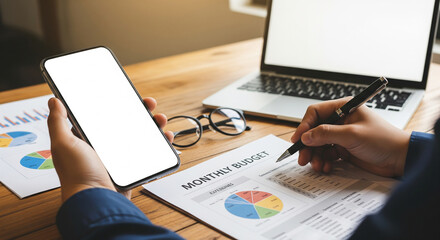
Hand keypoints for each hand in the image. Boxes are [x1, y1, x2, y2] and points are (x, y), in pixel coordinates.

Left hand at [47, 97, 173, 201]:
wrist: (96, 200)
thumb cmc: (77, 174)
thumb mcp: (63, 144)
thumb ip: (57, 121)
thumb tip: (54, 100)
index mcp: (89, 139)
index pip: (105, 116)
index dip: (117, 104)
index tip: (128, 95)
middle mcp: (105, 147)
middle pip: (127, 124)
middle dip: (141, 112)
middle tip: (149, 104)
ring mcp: (121, 159)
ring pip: (141, 137)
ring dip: (153, 126)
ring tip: (160, 119)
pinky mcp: (133, 169)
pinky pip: (150, 154)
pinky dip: (161, 145)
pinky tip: (166, 138)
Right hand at [291, 97, 409, 176]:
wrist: (400, 159)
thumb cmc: (383, 140)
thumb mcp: (352, 135)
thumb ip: (327, 134)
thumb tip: (306, 136)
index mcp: (343, 108)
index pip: (315, 113)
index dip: (304, 126)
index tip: (298, 140)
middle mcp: (340, 120)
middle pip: (314, 130)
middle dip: (308, 145)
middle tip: (302, 158)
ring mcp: (341, 135)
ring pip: (318, 144)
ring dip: (315, 155)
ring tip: (317, 166)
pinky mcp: (343, 149)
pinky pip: (326, 154)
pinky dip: (324, 161)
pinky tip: (326, 167)